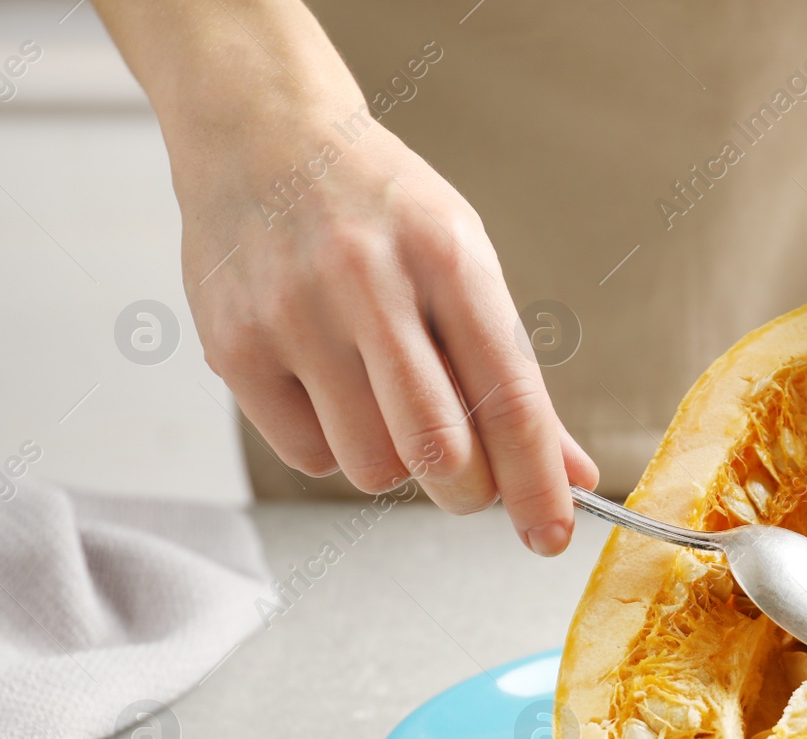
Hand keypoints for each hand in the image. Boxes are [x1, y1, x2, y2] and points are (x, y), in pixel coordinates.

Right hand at [95, 0, 594, 555]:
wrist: (263, 134)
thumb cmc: (383, 212)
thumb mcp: (467, 265)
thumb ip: (515, 378)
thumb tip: (573, 478)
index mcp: (449, 257)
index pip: (509, 398)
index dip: (537, 483)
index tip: (552, 537)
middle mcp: (369, 281)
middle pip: (439, 449)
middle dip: (468, 491)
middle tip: (468, 480)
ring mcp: (294, 313)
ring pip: (371, 466)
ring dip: (395, 464)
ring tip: (385, 402)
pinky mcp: (233, 345)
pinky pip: (307, 455)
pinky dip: (333, 446)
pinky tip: (329, 387)